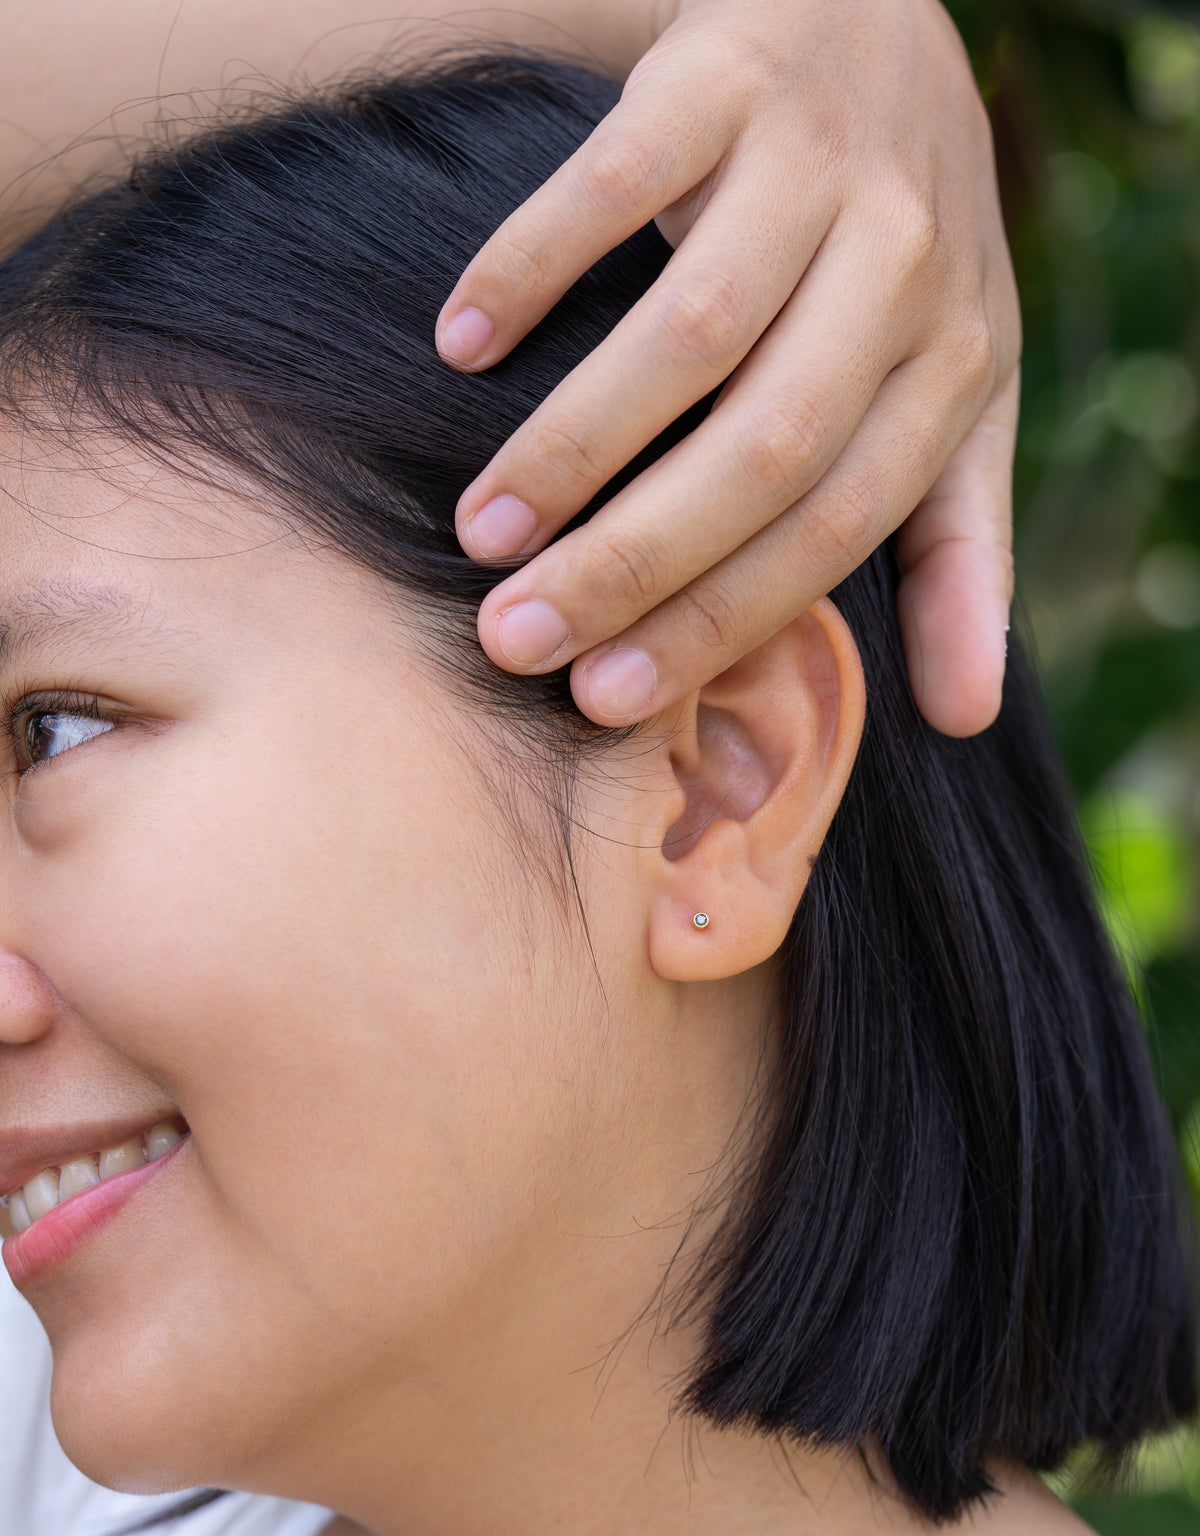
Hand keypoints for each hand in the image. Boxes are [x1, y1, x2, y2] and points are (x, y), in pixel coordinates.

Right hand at [436, 0, 1020, 736]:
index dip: (716, 620)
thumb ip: (960, 551)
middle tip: (514, 639)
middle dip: (633, 562)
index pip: (832, 525)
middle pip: (765, 448)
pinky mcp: (731, 68)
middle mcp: (904, 265)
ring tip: (479, 532)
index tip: (603, 696)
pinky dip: (533, 262)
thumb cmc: (900, 259)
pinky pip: (621, 177)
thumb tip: (965, 718)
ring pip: (693, 331)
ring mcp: (819, 159)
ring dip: (573, 443)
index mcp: (953, 367)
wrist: (876, 21)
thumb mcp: (958, 395)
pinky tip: (459, 346)